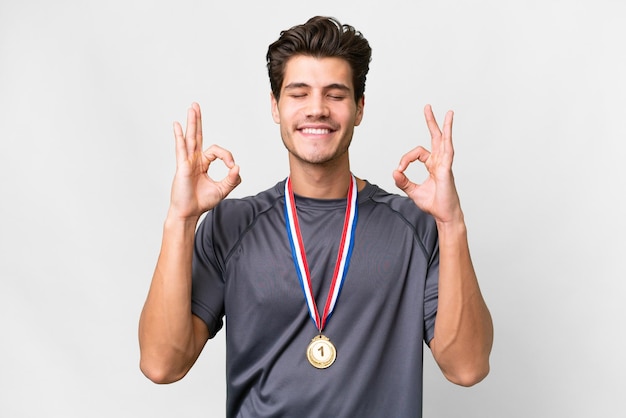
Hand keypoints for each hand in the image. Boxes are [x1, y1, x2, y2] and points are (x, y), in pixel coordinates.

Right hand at [169, 103, 240, 219]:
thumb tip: (238, 167)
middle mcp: (194, 160)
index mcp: (203, 164)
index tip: (232, 168)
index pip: (216, 151)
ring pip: (191, 138)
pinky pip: (181, 149)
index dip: (228, 157)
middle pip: (197, 136)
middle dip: (198, 121)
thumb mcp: (222, 190)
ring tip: (191, 108)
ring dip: (192, 122)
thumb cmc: (202, 202)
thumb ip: (232, 179)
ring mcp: (187, 162)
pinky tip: (176, 125)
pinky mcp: (182, 166)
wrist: (189, 212)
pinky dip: (179, 137)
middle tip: (196, 105)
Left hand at [393, 105, 461, 223]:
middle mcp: (440, 162)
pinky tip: (447, 130)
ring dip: (445, 126)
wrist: (444, 215)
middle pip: (436, 138)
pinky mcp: (447, 170)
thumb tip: (394, 172)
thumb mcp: (413, 191)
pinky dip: (446, 140)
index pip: (417, 153)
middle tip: (427, 108)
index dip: (405, 159)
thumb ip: (403, 181)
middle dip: (432, 122)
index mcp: (433, 165)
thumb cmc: (433, 204)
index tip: (399, 170)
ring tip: (448, 113)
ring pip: (445, 141)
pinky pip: (447, 152)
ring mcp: (445, 165)